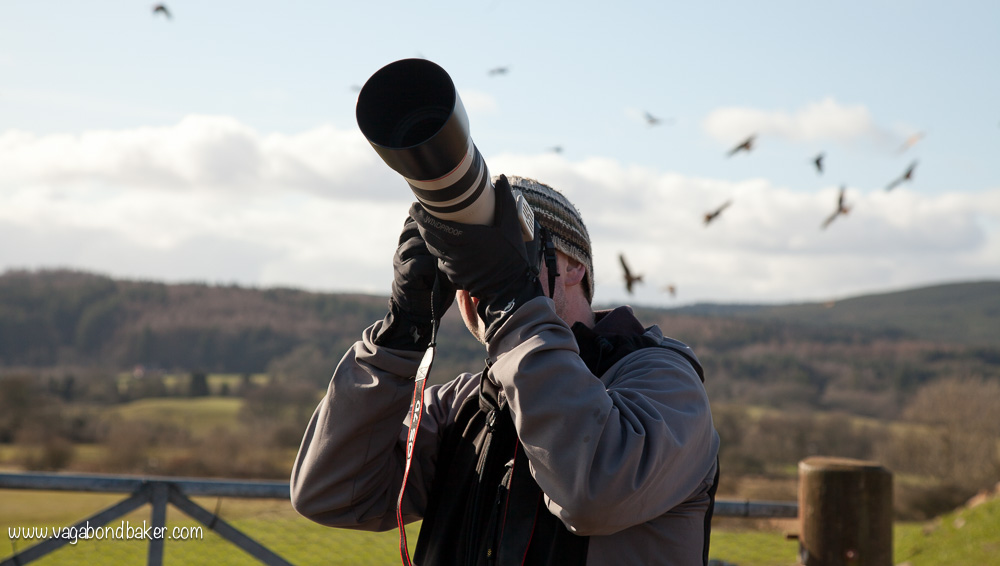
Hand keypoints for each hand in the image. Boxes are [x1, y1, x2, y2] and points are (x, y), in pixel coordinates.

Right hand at [374, 217, 455, 349]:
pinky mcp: (403, 276)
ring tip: (448, 253)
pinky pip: (416, 264)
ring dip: (432, 247)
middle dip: (431, 230)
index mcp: (410, 241)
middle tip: (452, 234)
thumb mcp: (442, 260)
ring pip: (414, 244)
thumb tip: (471, 228)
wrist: (419, 310)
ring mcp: (401, 261)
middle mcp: (403, 248)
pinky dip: (430, 265)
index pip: (414, 220)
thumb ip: (446, 244)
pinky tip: (441, 269)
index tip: (450, 219)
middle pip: (412, 227)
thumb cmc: (436, 283)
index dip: (429, 218)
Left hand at [411, 174, 542, 341]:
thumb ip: (504, 199)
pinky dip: (442, 255)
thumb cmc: (511, 253)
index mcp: (463, 238)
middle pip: (428, 237)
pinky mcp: (454, 278)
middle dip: (423, 225)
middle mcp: (453, 253)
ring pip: (434, 251)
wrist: (511, 286)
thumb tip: (500, 177)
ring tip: (434, 229)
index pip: (432, 225)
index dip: (420, 215)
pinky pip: (442, 263)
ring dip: (432, 240)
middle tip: (421, 215)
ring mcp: (452, 268)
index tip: (413, 206)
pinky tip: (448, 249)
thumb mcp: (511, 224)